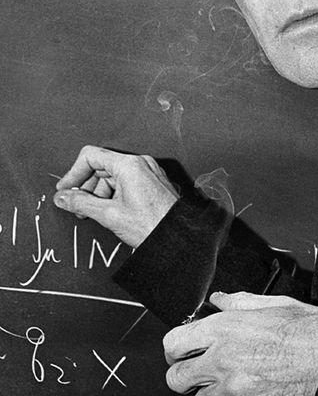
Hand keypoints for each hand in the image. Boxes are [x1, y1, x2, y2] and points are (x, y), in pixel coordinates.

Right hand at [53, 145, 178, 247]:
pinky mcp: (152, 183)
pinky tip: (109, 212)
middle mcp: (140, 164)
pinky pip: (125, 182)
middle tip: (76, 207)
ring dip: (98, 194)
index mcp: (130, 165)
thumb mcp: (109, 215)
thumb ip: (81, 203)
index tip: (65, 190)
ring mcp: (148, 172)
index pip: (91, 156)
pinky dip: (113, 195)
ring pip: (112, 176)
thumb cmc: (153, 225)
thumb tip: (62, 197)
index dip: (73, 173)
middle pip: (101, 166)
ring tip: (93, 214)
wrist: (177, 239)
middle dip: (86, 187)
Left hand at [164, 292, 317, 395]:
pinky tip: (264, 391)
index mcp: (227, 329)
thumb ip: (240, 302)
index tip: (182, 352)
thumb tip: (220, 299)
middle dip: (186, 375)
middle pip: (177, 379)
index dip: (176, 348)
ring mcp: (235, 391)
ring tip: (240, 382)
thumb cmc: (315, 333)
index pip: (175, 343)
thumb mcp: (277, 304)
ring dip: (215, 395)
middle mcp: (224, 360)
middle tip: (200, 372)